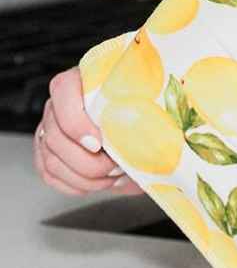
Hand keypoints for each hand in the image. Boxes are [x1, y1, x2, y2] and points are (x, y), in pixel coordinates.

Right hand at [33, 68, 143, 196]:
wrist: (134, 128)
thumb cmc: (140, 112)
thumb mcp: (144, 103)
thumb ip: (143, 109)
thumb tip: (160, 134)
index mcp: (79, 81)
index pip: (62, 91)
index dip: (76, 122)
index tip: (99, 143)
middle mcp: (57, 105)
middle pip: (56, 137)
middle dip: (89, 162)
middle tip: (116, 167)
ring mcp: (47, 130)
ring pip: (52, 161)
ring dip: (87, 178)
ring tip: (114, 177)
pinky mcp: (46, 154)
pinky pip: (52, 176)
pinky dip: (78, 186)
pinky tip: (101, 182)